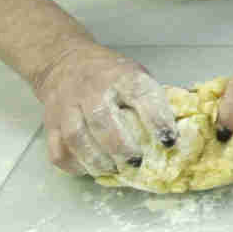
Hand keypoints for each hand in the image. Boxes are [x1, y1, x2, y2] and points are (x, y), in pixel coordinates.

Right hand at [31, 41, 177, 177]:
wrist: (64, 62)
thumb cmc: (109, 74)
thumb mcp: (134, 74)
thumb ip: (151, 98)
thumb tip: (181, 131)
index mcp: (120, 76)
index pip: (140, 94)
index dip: (156, 119)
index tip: (169, 140)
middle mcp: (91, 90)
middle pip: (102, 120)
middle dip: (122, 147)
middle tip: (136, 162)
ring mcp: (67, 107)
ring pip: (77, 138)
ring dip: (98, 160)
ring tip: (114, 170)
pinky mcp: (51, 123)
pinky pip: (58, 150)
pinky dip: (75, 165)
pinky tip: (89, 168)